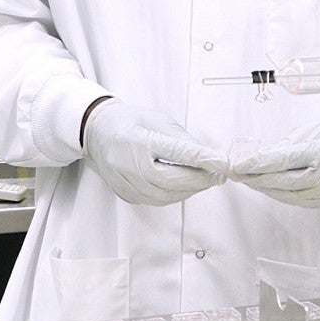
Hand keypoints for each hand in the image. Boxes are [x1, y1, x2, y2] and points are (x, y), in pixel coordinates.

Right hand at [82, 98, 227, 205]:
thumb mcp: (158, 120)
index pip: (176, 152)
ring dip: (190, 189)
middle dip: (199, 180)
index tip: (222, 163)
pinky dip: (175, 195)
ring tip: (205, 179)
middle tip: (218, 175)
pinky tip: (186, 186)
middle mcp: (128, 164)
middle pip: (171, 180)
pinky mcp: (126, 194)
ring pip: (165, 195)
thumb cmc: (131, 122)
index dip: (202, 159)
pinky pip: (156, 200)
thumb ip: (182, 139)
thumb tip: (209, 156)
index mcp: (138, 140)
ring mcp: (124, 182)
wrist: (97, 133)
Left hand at [229, 113, 319, 207]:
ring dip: (264, 187)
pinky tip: (266, 186)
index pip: (286, 159)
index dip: (260, 164)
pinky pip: (295, 200)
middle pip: (285, 181)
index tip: (239, 165)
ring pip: (288, 194)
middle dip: (257, 177)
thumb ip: (281, 148)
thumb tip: (254, 160)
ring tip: (247, 179)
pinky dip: (278, 193)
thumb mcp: (306, 132)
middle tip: (237, 173)